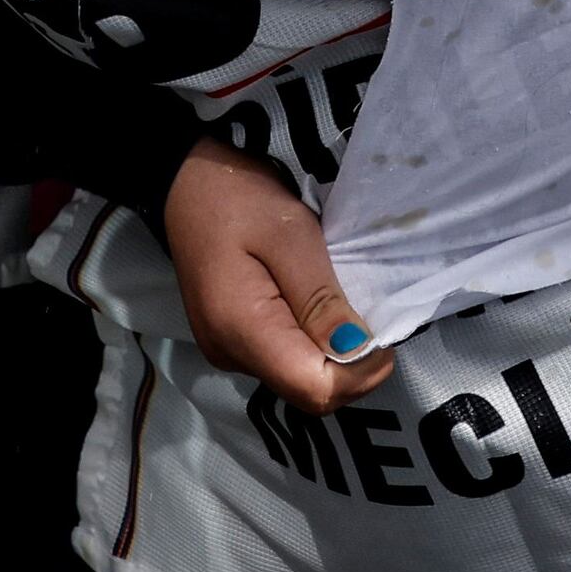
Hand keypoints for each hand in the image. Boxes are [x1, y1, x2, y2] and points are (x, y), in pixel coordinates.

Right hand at [162, 141, 391, 406]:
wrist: (186, 181)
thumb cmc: (238, 198)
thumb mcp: (290, 235)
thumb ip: (320, 299)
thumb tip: (358, 351)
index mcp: (241, 331)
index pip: (314, 389)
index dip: (359, 372)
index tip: (384, 333)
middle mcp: (231, 354)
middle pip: (307, 390)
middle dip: (351, 366)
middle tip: (373, 313)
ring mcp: (227, 350)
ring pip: (297, 377)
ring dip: (333, 354)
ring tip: (347, 303)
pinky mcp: (230, 340)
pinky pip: (282, 358)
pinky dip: (311, 343)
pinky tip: (319, 307)